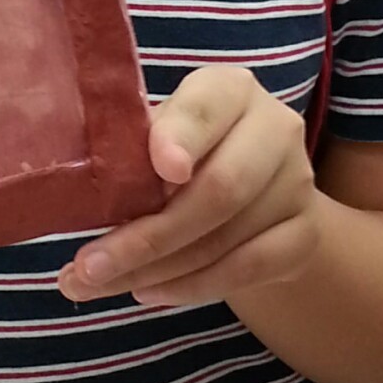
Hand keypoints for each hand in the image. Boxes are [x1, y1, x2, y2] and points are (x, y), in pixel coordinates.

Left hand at [57, 66, 323, 311]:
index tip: (160, 170)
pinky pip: (247, 270)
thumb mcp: (156, 139)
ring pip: (225, 239)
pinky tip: (149, 292)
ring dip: (155, 270)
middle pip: (219, 189)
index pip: (206, 108)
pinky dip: (192, 287)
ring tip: (99, 285)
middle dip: (147, 236)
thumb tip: (77, 193)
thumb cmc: (186, 159)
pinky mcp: (304, 235)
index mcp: (230, 89)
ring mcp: (298, 184)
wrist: (257, 197)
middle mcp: (276, 128)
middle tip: (87, 267)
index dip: (183, 138)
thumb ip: (131, 153)